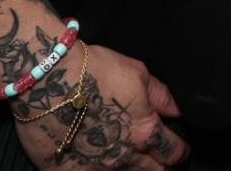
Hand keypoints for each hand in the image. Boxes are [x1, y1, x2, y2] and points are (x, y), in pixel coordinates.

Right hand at [12, 42, 189, 168]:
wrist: (50, 79)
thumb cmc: (96, 70)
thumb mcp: (137, 73)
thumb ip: (161, 96)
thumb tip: (179, 111)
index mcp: (145, 130)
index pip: (174, 151)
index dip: (180, 151)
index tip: (180, 150)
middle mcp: (126, 156)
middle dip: (163, 168)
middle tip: (162, 163)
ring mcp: (98, 169)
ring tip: (134, 163)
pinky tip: (101, 166)